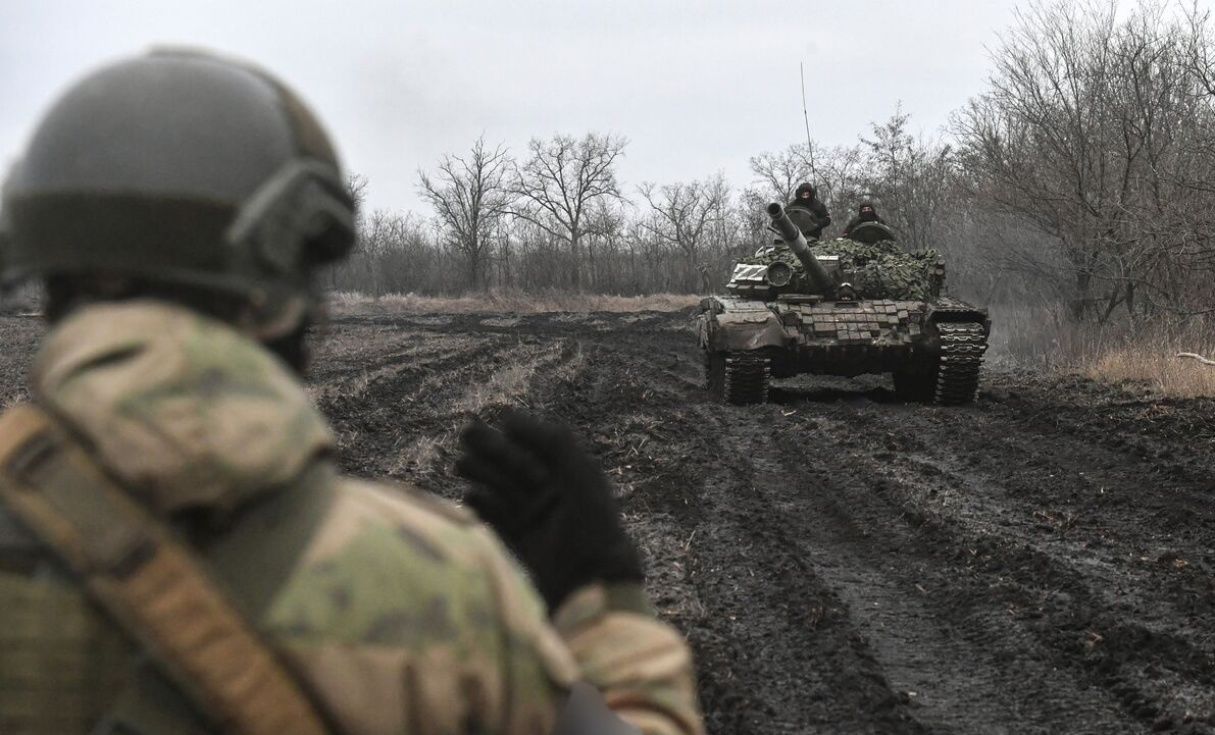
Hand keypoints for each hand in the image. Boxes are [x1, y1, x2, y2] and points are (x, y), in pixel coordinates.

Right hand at [455, 411, 642, 611]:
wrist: (586, 585)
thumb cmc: (591, 525)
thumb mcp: (582, 473)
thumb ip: (553, 439)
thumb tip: (506, 417)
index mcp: (560, 470)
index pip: (524, 441)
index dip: (515, 439)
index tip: (514, 443)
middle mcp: (540, 489)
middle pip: (502, 457)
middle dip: (489, 448)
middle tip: (470, 439)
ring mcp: (522, 514)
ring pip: (487, 480)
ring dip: (479, 471)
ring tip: (469, 470)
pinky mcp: (505, 538)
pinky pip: (480, 510)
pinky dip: (476, 501)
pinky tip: (476, 500)